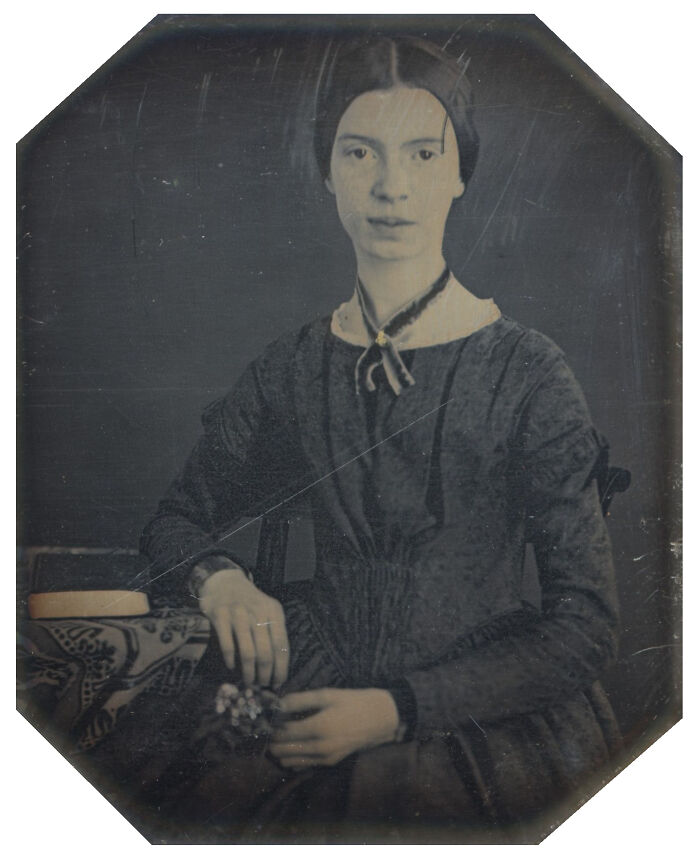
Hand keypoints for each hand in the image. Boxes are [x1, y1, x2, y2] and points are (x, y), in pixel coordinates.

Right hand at [197, 565, 288, 687]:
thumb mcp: (266, 610)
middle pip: (266, 652)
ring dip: (249, 672)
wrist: (224, 581)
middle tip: (262, 685)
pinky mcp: (220, 616)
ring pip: (248, 652)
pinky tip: (231, 666)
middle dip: (265, 674)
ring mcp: (238, 613)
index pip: (282, 645)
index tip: (279, 682)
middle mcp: (258, 612)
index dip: (281, 667)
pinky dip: (231, 661)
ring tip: (248, 681)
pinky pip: (228, 646)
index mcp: (274, 611)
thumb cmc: (249, 602)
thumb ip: (273, 633)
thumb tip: (278, 667)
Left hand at [269, 687, 399, 768]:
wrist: (380, 719)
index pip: (281, 733)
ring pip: (288, 761)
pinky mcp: (329, 763)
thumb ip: (299, 700)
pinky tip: (293, 742)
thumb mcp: (327, 694)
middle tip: (269, 725)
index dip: (270, 725)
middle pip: (281, 750)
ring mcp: (324, 759)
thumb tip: (276, 703)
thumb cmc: (353, 702)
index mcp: (318, 728)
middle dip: (271, 738)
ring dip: (279, 749)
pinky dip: (292, 757)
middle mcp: (319, 748)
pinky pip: (301, 765)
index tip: (265, 716)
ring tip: (279, 733)